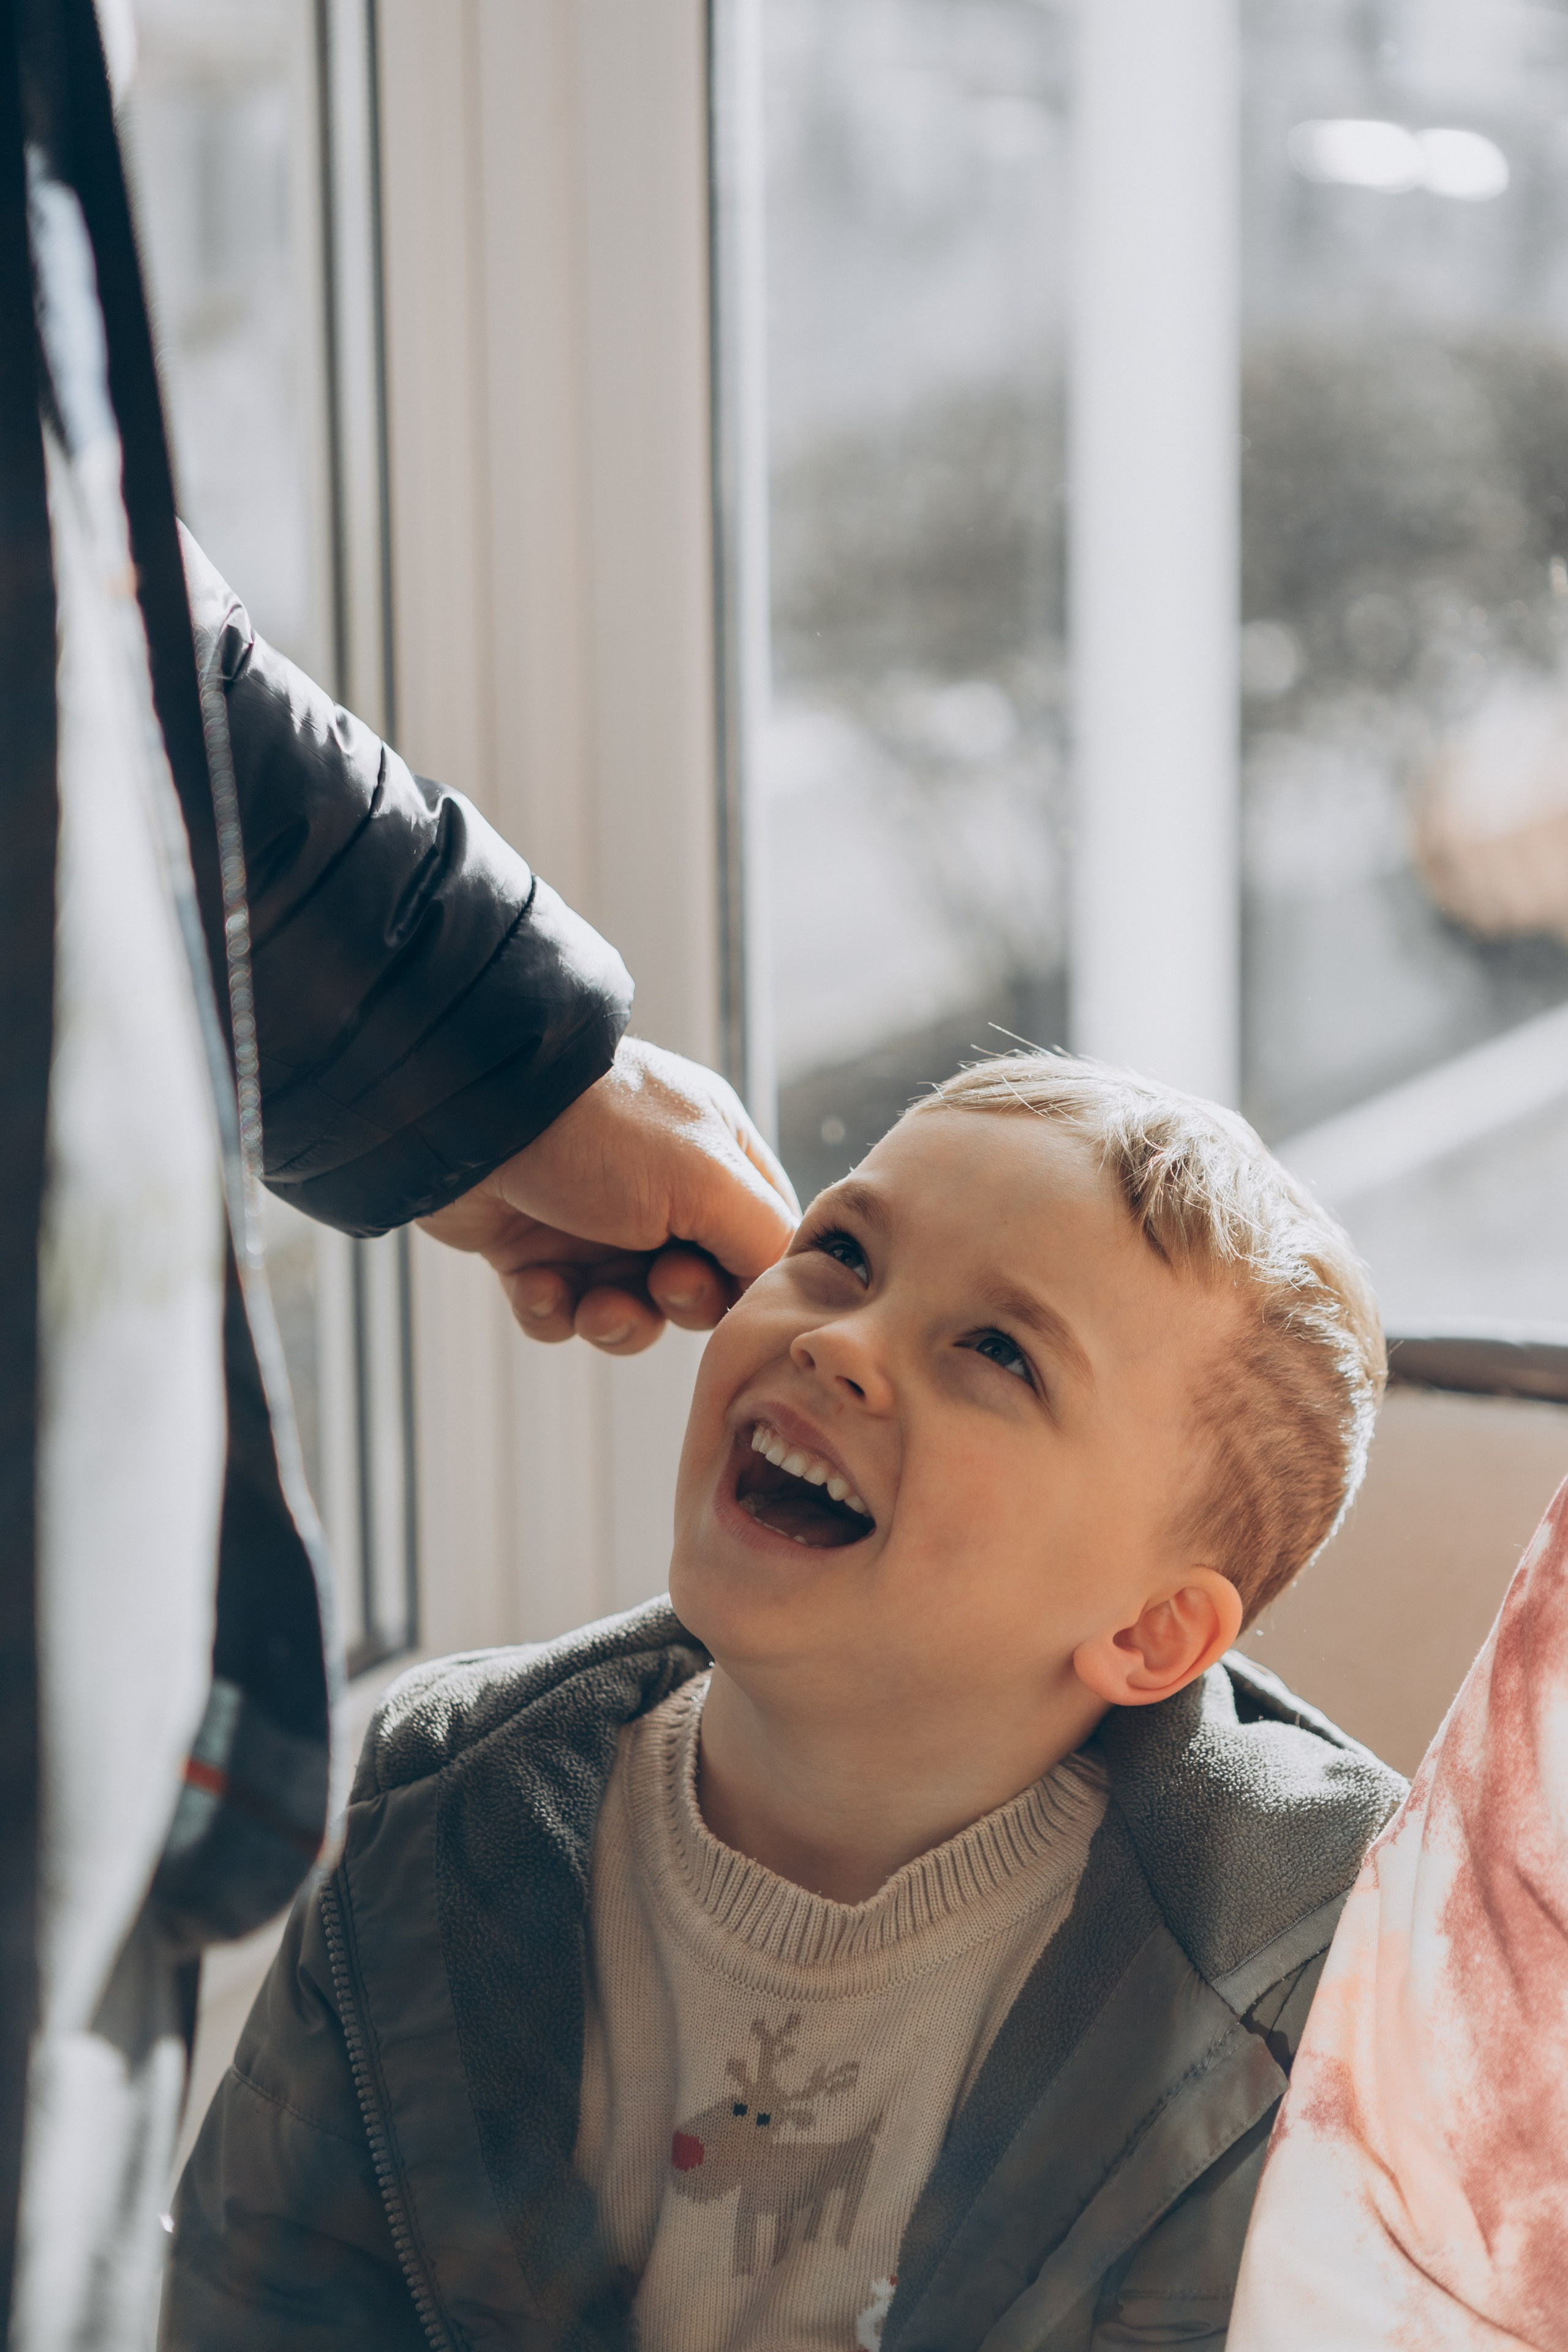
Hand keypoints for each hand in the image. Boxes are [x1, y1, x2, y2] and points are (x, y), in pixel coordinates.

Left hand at [419, 1038, 799, 1353]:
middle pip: (700, 1287)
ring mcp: (593, 1223)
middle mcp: (660, 1190)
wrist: (467, 1115)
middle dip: (680, 1302)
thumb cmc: (599, 1131)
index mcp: (715, 1156)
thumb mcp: (706, 1176)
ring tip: (589, 1305)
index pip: (763, 1238)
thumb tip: (779, 1286)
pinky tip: (534, 1284)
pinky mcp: (531, 1251)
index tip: (733, 1290)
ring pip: (630, 1312)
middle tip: (659, 1282)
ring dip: (614, 1322)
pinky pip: (561, 1314)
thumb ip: (761, 1236)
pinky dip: (551, 1311)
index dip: (753, 1279)